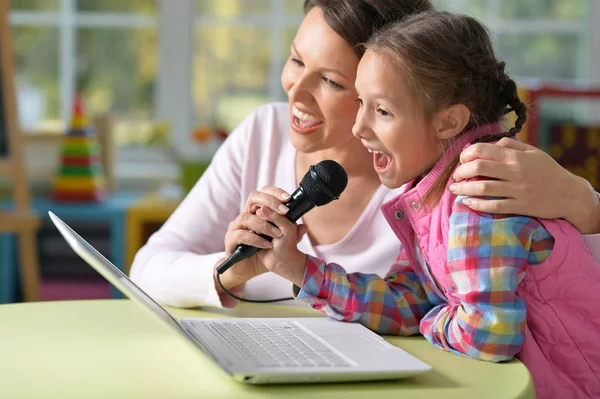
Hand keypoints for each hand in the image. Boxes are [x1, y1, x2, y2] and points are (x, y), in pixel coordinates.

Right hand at [216, 186, 298, 290]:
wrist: (249, 269)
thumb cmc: (263, 252)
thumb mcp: (281, 243)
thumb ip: (292, 234)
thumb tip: (304, 227)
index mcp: (256, 212)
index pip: (263, 194)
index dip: (275, 193)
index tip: (288, 199)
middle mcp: (245, 215)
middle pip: (253, 197)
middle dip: (270, 202)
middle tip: (284, 211)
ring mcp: (236, 226)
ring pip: (246, 217)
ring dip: (264, 224)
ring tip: (277, 234)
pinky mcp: (231, 239)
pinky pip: (241, 235)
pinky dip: (255, 239)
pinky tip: (266, 245)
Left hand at [450, 137, 599, 233]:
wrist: (569, 194)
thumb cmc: (548, 171)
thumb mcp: (533, 152)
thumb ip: (511, 145)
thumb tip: (491, 142)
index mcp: (516, 157)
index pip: (483, 150)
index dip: (466, 154)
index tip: (461, 160)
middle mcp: (515, 172)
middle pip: (478, 168)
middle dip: (461, 171)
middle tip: (455, 176)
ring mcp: (517, 190)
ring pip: (483, 188)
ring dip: (464, 189)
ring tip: (455, 189)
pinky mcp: (520, 206)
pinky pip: (494, 206)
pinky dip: (477, 204)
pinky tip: (467, 202)